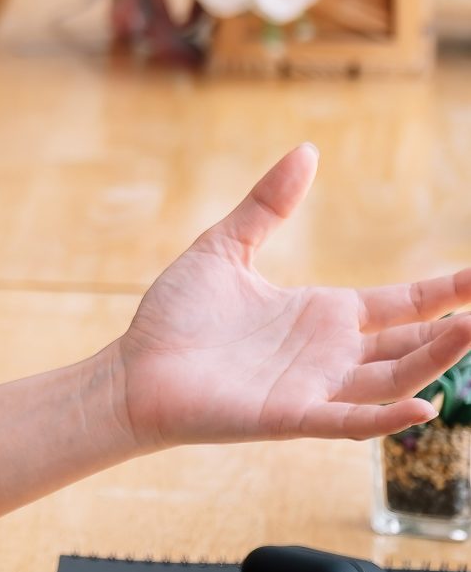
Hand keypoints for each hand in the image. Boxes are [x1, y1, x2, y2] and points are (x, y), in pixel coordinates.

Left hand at [116, 143, 470, 449]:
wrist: (133, 371)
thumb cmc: (177, 316)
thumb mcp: (227, 246)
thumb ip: (268, 203)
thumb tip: (307, 150)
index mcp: (322, 315)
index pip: (401, 304)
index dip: (443, 292)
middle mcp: (329, 355)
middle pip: (410, 343)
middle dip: (454, 329)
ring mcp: (313, 388)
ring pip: (392, 379)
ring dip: (434, 362)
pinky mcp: (288, 417)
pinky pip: (348, 421)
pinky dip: (387, 417)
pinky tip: (425, 406)